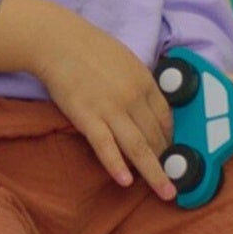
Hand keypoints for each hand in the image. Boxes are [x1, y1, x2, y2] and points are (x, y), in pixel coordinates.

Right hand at [33, 11, 179, 197]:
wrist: (57, 41)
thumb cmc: (90, 47)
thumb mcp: (126, 60)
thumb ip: (139, 83)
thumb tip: (148, 105)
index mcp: (145, 81)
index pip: (166, 118)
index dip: (171, 139)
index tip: (173, 153)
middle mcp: (133, 97)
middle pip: (156, 136)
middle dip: (167, 161)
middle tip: (175, 180)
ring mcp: (111, 109)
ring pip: (139, 147)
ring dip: (155, 173)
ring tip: (166, 192)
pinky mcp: (88, 118)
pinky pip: (106, 147)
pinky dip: (117, 165)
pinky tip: (126, 181)